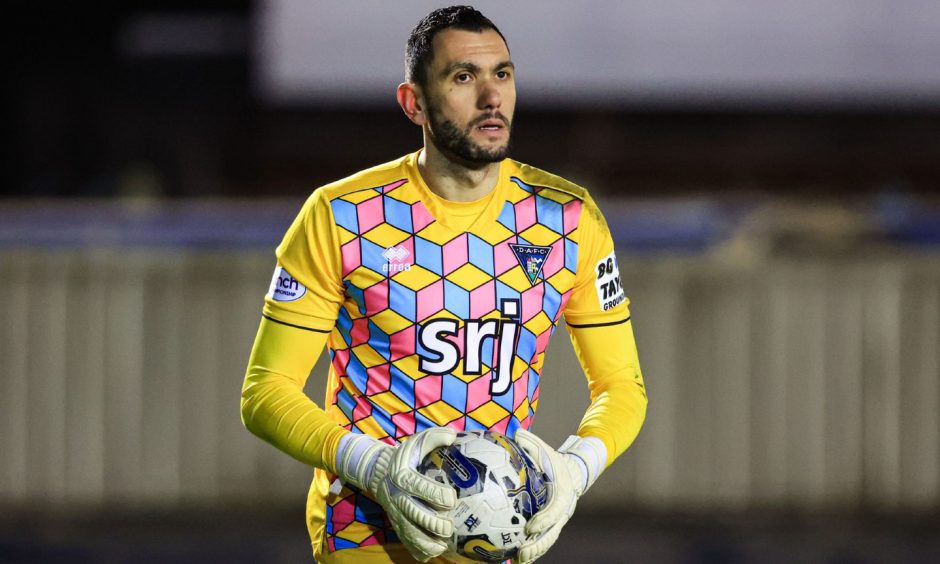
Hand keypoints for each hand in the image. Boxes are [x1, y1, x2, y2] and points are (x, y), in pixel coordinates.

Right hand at [336, 427, 457, 561]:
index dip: (433, 493)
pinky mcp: (396, 525)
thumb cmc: (406, 457)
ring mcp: (395, 513)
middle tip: (449, 527)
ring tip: (443, 545)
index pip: (416, 485)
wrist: (378, 472)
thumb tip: (453, 436)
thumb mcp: (417, 442)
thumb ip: (434, 437)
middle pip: (412, 514)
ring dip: (425, 542)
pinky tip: (434, 552)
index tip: (451, 498)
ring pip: (408, 533)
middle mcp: (396, 496)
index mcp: (402, 475)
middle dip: (431, 523)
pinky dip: (419, 551)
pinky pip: (406, 542)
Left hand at [512, 430, 605, 563]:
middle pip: (552, 533)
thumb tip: (517, 431)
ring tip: (517, 561)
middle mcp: (563, 511)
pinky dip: (532, 550)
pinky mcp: (552, 525)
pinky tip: (514, 559)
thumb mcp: (545, 450)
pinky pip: (543, 540)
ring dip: (534, 552)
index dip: (544, 520)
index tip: (530, 526)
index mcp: (562, 494)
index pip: (555, 510)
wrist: (573, 473)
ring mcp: (558, 520)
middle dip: (538, 544)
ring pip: (548, 540)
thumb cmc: (555, 461)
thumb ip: (532, 443)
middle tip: (522, 552)